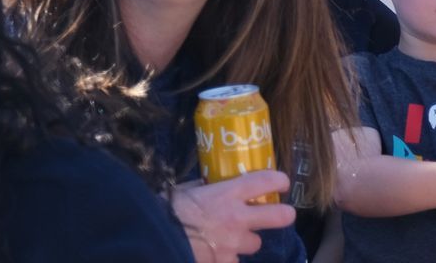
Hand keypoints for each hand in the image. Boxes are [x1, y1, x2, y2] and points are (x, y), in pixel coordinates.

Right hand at [171, 172, 295, 262]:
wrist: (152, 238)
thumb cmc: (166, 211)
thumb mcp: (187, 190)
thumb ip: (205, 188)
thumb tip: (209, 185)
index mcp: (228, 193)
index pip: (267, 181)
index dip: (279, 181)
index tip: (281, 184)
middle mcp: (237, 218)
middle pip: (279, 217)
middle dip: (284, 216)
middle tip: (282, 215)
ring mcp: (232, 244)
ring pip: (254, 244)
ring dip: (244, 243)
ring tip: (229, 241)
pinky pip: (233, 262)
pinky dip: (226, 260)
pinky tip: (214, 255)